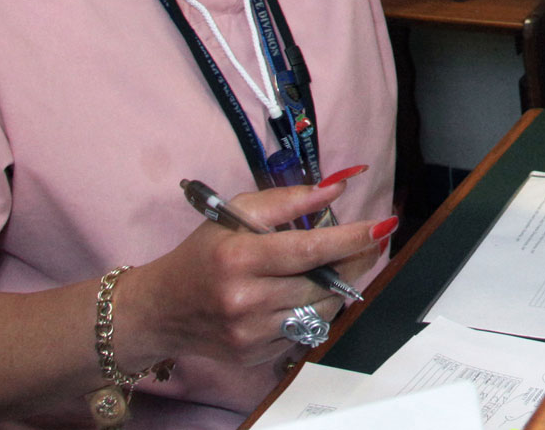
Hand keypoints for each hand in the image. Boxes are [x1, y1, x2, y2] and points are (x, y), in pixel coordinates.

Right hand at [112, 178, 390, 368]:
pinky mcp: (254, 357)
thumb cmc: (202, 254)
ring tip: (329, 267)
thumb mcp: (236, 213)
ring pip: (320, 312)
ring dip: (336, 287)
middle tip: (370, 242)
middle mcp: (245, 300)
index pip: (309, 250)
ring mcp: (250, 334)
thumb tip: (337, 188)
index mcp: (240, 258)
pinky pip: (304, 332)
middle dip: (354, 261)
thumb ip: (288, 200)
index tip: (384, 225)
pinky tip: (300, 294)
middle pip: (322, 284)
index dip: (351, 238)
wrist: (160, 310)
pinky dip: (312, 312)